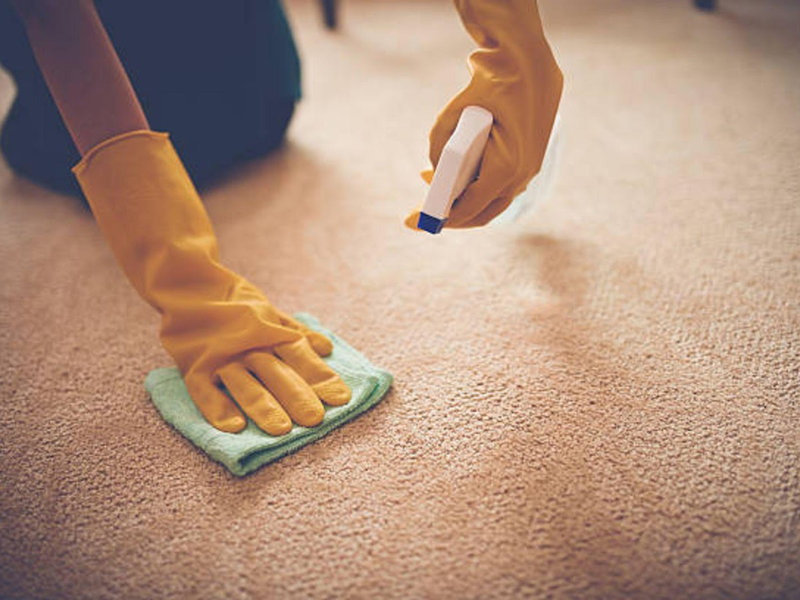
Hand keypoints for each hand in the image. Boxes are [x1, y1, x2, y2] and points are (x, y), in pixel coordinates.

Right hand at [73, 130, 350, 434]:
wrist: (188, 282)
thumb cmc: (235, 303)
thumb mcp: (270, 312)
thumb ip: (296, 332)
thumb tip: (327, 347)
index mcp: (271, 331)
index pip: (300, 356)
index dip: (320, 377)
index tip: (341, 398)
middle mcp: (249, 344)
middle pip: (276, 372)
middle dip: (297, 395)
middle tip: (315, 419)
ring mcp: (221, 356)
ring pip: (245, 383)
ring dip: (263, 406)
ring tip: (281, 429)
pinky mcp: (195, 366)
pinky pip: (205, 390)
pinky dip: (217, 408)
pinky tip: (233, 427)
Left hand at [407, 0, 562, 229]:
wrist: (525, 58)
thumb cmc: (489, 84)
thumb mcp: (452, 115)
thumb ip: (439, 148)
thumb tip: (434, 172)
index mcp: (508, 168)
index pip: (470, 208)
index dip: (440, 218)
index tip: (416, 223)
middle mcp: (523, 174)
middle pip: (482, 211)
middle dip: (449, 214)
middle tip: (420, 215)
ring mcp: (529, 168)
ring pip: (491, 198)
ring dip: (461, 195)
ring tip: (427, 182)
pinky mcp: (528, 158)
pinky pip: (499, 182)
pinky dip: (475, 182)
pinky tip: (452, 172)